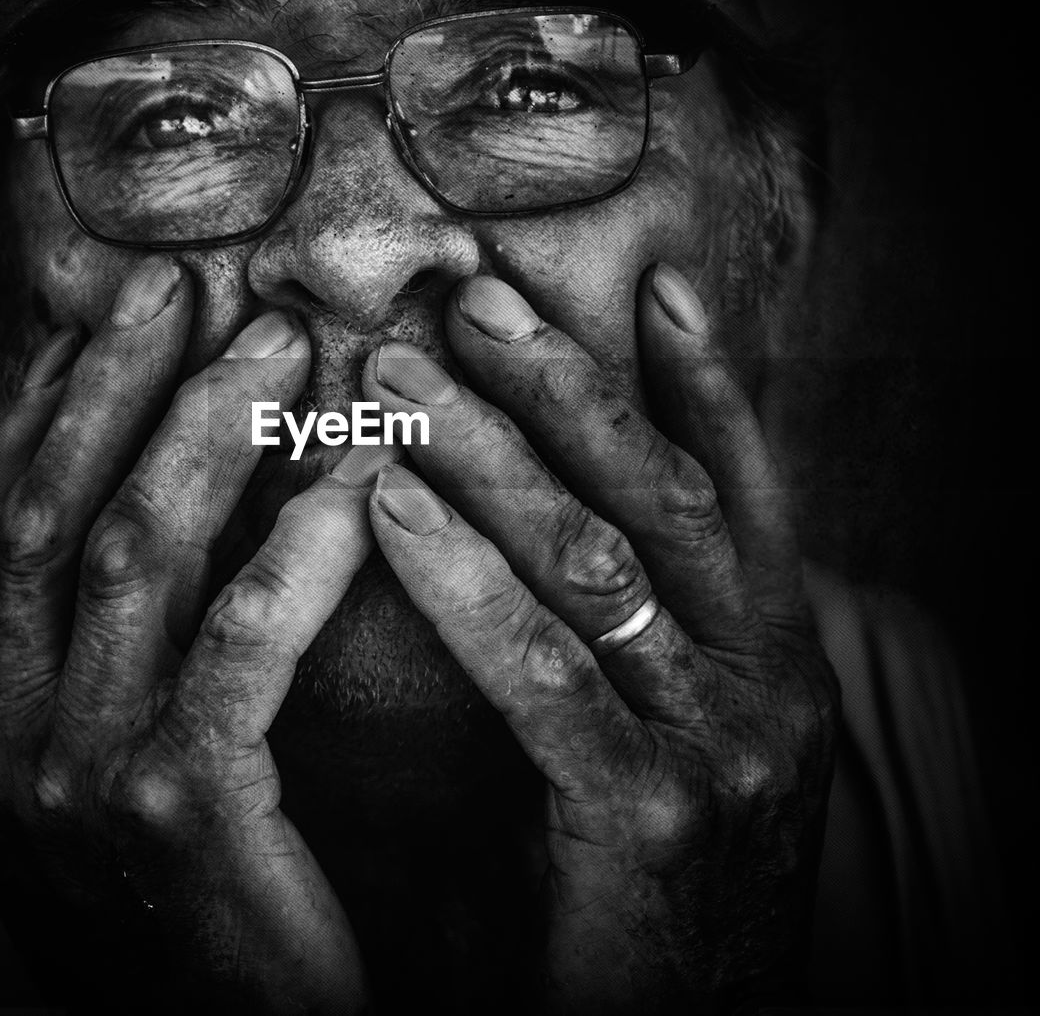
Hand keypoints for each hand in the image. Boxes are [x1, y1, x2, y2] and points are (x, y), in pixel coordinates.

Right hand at [0, 255, 377, 1011]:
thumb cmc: (187, 905)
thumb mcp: (103, 772)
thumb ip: (102, 654)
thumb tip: (147, 500)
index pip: (5, 523)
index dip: (52, 407)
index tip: (109, 314)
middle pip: (58, 509)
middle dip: (118, 383)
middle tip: (186, 283)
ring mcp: (71, 776)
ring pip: (140, 550)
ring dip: (212, 430)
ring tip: (282, 344)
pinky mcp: (174, 809)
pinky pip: (242, 639)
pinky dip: (299, 542)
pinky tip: (359, 473)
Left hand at [363, 268, 838, 1013]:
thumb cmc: (646, 883)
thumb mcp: (671, 737)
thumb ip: (640, 634)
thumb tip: (557, 505)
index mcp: (778, 660)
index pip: (741, 488)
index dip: (704, 380)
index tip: (651, 283)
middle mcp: (769, 687)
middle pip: (660, 495)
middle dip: (567, 385)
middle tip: (474, 298)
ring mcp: (719, 750)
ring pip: (597, 559)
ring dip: (493, 452)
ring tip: (402, 376)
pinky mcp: (648, 817)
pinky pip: (541, 670)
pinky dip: (463, 578)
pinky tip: (387, 504)